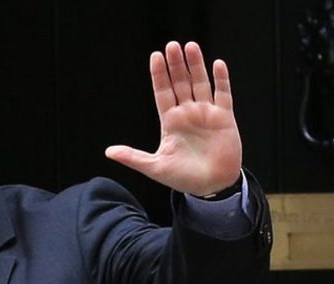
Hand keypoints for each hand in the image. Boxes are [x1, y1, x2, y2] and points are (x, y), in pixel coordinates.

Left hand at [105, 41, 241, 196]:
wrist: (212, 187)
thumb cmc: (184, 178)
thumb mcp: (155, 167)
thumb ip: (133, 157)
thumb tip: (109, 152)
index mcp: (170, 121)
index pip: (162, 92)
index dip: (159, 75)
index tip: (155, 56)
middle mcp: (187, 113)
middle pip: (180, 83)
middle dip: (176, 65)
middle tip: (172, 45)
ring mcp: (206, 113)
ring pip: (200, 83)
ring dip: (196, 65)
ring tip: (190, 46)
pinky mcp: (224, 118)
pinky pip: (223, 94)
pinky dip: (221, 80)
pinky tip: (217, 64)